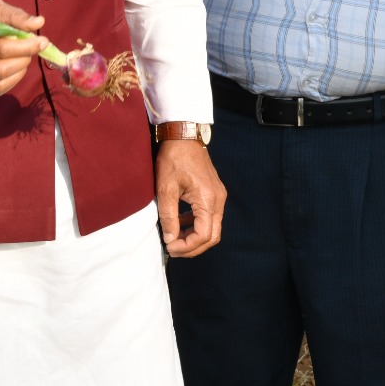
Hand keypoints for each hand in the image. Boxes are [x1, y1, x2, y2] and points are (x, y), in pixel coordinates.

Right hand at [0, 0, 46, 95]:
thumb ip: (14, 15)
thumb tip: (38, 23)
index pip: (3, 48)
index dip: (27, 47)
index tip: (43, 41)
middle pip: (0, 69)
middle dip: (24, 60)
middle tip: (31, 49)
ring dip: (18, 73)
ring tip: (22, 59)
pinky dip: (9, 82)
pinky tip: (13, 69)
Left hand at [155, 138, 226, 256]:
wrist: (184, 136)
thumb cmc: (174, 158)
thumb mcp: (166, 188)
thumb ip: (168, 216)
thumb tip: (170, 239)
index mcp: (208, 199)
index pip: (204, 235)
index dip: (187, 247)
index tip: (170, 247)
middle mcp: (218, 199)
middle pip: (213, 236)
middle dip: (193, 247)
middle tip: (173, 249)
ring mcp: (218, 196)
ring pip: (213, 228)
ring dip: (195, 238)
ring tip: (174, 238)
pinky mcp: (214, 193)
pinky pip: (210, 217)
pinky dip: (197, 225)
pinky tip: (181, 223)